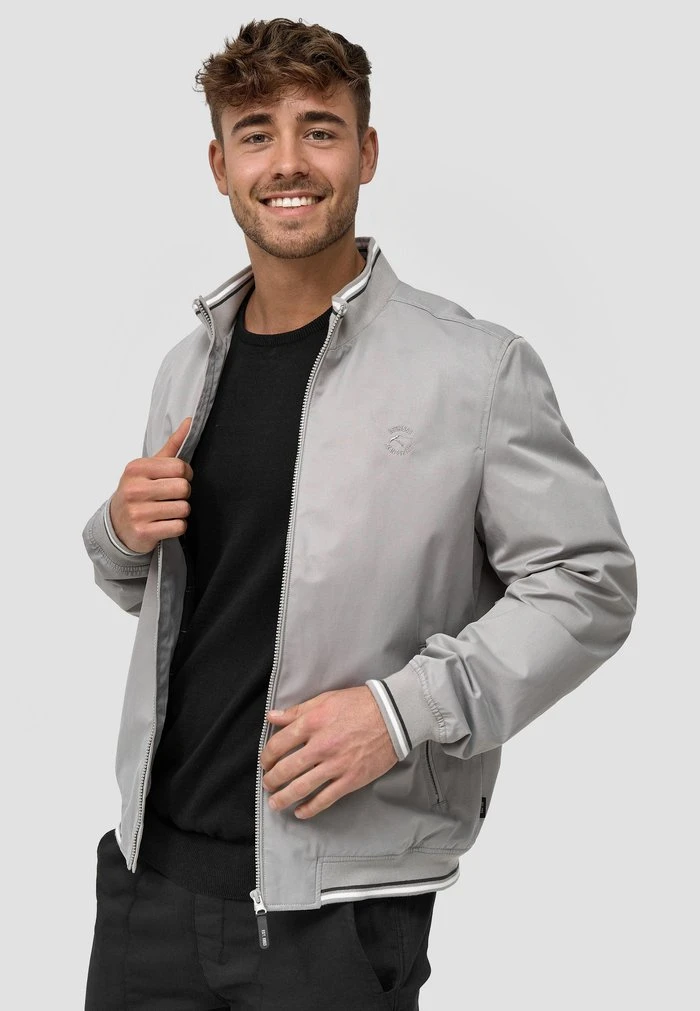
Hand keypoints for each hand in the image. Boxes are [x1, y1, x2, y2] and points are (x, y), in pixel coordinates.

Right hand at [109, 417, 193, 552]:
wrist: (116, 525)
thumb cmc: (137, 492)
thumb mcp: (149, 467)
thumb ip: (172, 445)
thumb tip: (190, 421)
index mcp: (137, 468)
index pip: (180, 467)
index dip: (186, 474)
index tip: (178, 479)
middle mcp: (134, 489)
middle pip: (183, 488)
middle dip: (183, 494)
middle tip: (171, 497)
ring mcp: (137, 512)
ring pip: (183, 509)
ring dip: (180, 511)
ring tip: (166, 511)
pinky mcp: (143, 532)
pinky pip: (179, 526)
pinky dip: (177, 526)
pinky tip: (164, 523)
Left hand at [261, 685, 397, 818]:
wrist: (393, 715)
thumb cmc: (360, 704)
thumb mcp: (325, 699)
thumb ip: (297, 711)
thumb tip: (272, 716)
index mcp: (312, 723)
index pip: (279, 744)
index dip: (267, 756)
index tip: (266, 762)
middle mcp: (321, 746)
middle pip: (286, 769)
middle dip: (272, 780)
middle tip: (268, 784)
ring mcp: (336, 765)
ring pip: (301, 787)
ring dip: (284, 798)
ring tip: (275, 803)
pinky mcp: (351, 779)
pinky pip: (325, 799)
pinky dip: (310, 808)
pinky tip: (301, 812)